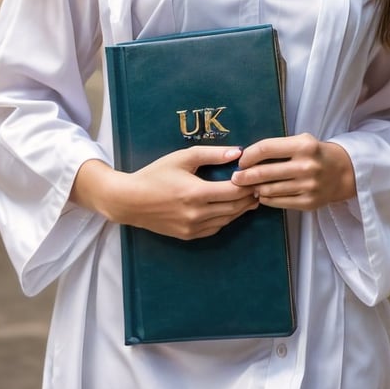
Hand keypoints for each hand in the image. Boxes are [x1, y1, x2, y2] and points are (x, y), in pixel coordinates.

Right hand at [71, 146, 258, 239]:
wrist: (130, 201)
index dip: (249, 185)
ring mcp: (193, 228)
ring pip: (227, 220)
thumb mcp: (181, 158)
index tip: (256, 176)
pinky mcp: (188, 235)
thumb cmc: (155, 174)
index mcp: (196, 193)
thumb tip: (237, 153)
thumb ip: (211, 154)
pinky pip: (215, 228)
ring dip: (240, 210)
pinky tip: (230, 209)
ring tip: (250, 198)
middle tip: (259, 187)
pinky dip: (226, 219)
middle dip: (249, 198)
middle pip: (234, 208)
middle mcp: (197, 214)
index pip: (234, 191)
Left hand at [231, 133, 355, 211]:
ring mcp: (308, 186)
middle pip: (264, 172)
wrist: (344, 172)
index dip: (248, 155)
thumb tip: (246, 158)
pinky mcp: (309, 202)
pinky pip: (279, 202)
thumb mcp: (301, 142)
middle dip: (244, 176)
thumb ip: (277, 148)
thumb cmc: (315, 154)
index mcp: (303, 146)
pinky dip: (266, 199)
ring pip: (269, 189)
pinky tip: (261, 195)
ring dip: (254, 189)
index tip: (240, 160)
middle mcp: (306, 166)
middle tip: (234, 178)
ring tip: (247, 187)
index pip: (266, 148)